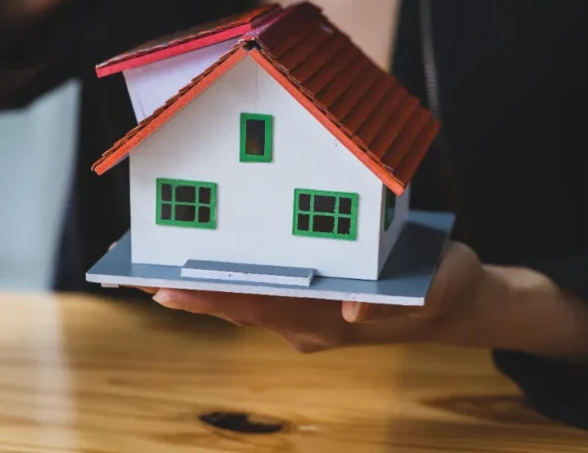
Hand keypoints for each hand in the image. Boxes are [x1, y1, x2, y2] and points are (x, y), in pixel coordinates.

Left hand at [145, 242, 486, 352]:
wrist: (455, 302)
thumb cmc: (444, 284)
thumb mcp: (438, 285)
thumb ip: (401, 298)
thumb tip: (355, 307)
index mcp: (330, 321)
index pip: (259, 307)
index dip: (212, 297)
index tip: (166, 290)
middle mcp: (306, 324)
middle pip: (236, 306)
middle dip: (185, 292)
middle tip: (132, 277)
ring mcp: (303, 316)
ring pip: (240, 300)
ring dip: (196, 286)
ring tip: (147, 268)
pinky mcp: (304, 304)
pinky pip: (255, 292)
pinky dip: (222, 279)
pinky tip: (194, 263)